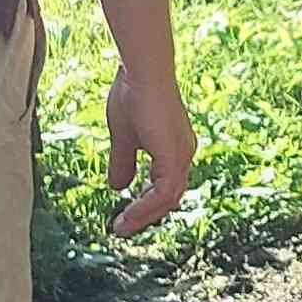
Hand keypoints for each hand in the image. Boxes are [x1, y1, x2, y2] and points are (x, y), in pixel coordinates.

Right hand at [100, 58, 196, 236]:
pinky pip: (163, 193)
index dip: (146, 203)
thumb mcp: (124, 137)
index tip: (125, 216)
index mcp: (174, 148)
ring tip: (122, 227)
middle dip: (146, 214)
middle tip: (123, 228)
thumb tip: (118, 187)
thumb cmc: (133, 95)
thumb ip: (123, 163)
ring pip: (168, 198)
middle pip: (169, 196)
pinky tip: (129, 214)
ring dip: (144, 215)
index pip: (165, 185)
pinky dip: (146, 206)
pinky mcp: (175, 157)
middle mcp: (184, 153)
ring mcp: (182, 155)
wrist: (142, 74)